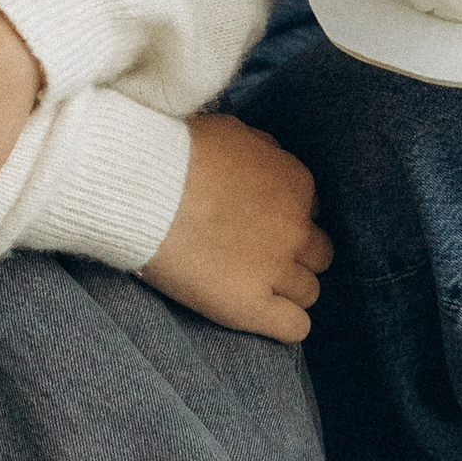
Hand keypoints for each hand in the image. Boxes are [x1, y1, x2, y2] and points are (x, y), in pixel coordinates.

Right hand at [142, 113, 332, 342]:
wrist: (143, 189)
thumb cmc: (179, 154)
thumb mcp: (233, 132)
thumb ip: (264, 151)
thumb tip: (270, 162)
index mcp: (296, 185)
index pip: (310, 212)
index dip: (283, 218)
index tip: (256, 221)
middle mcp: (296, 229)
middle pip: (318, 255)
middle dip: (294, 255)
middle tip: (256, 254)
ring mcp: (275, 270)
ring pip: (309, 291)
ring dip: (287, 289)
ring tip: (252, 285)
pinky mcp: (250, 306)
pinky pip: (294, 328)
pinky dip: (284, 324)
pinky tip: (263, 314)